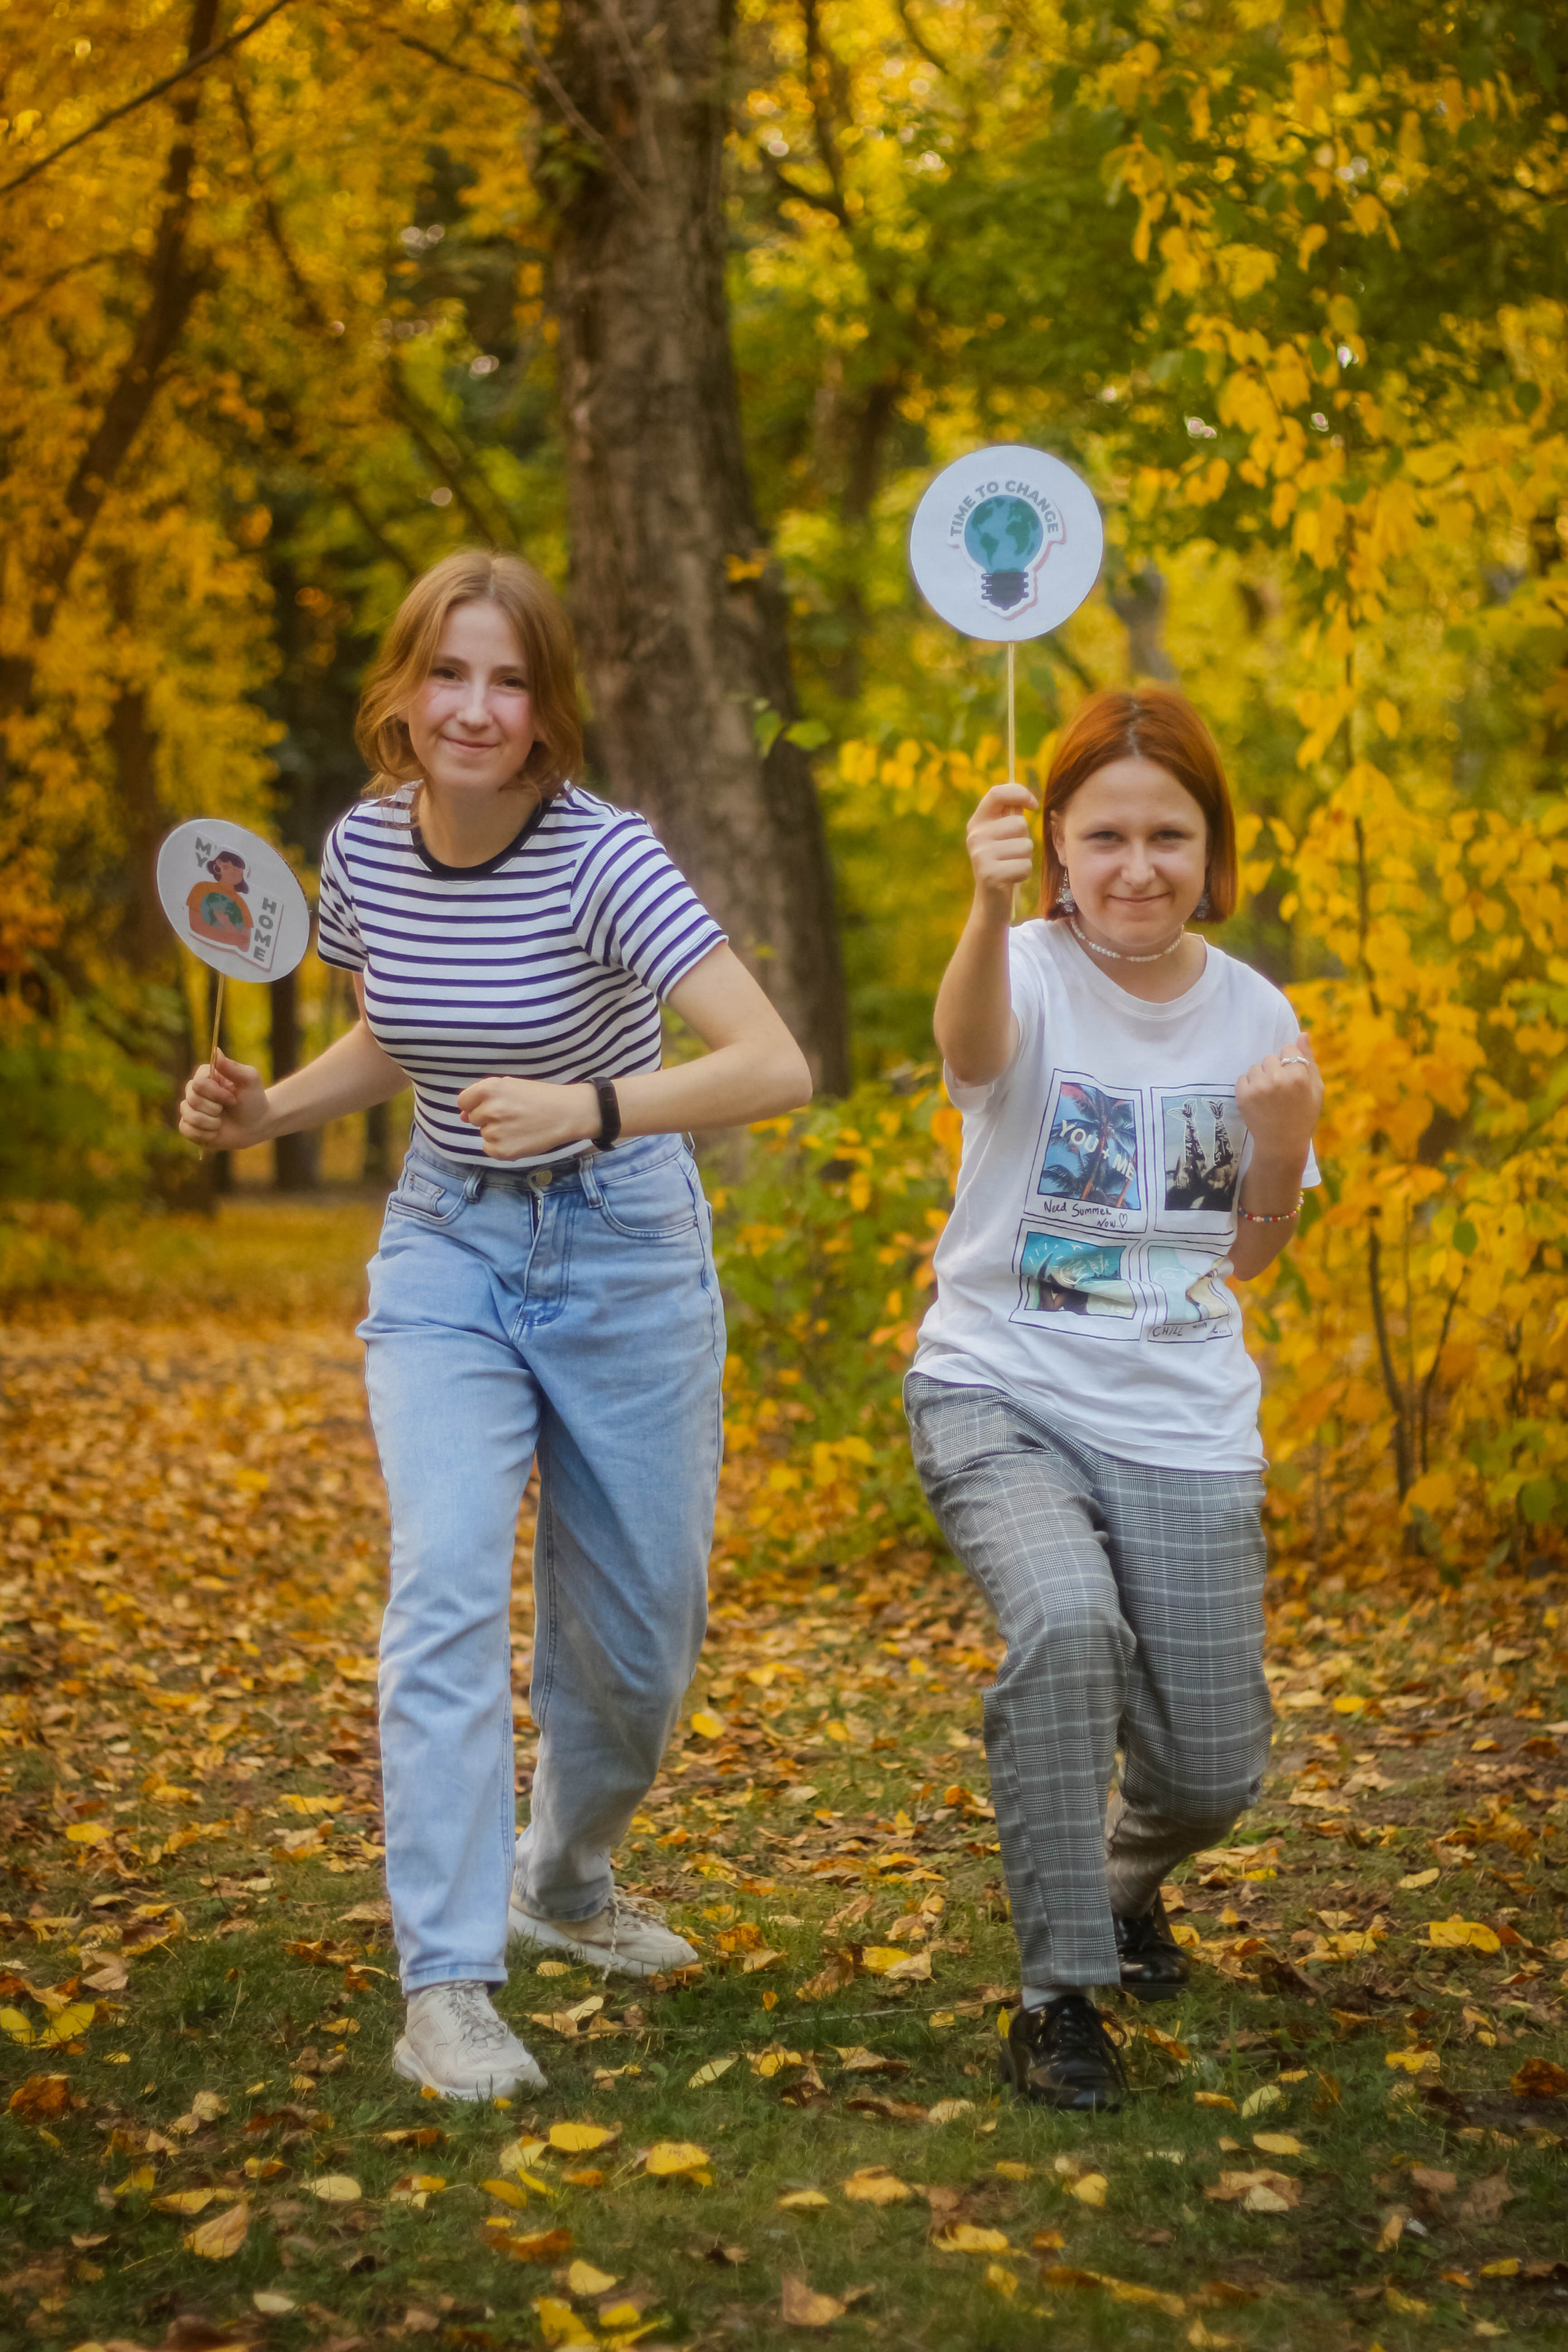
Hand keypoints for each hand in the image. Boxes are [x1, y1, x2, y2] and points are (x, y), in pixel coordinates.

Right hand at [178, 1049, 270, 1149]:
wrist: (257, 1125)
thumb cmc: (254, 1100)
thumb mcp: (249, 1080)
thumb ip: (232, 1067)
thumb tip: (216, 1051)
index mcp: (206, 1075)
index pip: (198, 1084)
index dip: (216, 1094)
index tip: (233, 1099)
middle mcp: (194, 1090)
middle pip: (192, 1100)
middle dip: (215, 1109)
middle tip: (227, 1109)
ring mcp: (190, 1107)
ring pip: (189, 1116)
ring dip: (211, 1123)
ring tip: (221, 1122)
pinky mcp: (189, 1125)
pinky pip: (186, 1129)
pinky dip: (204, 1134)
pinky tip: (215, 1131)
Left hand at [456, 1076, 597, 1159]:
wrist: (565, 1113)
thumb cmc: (538, 1097)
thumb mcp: (510, 1086)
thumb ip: (483, 1097)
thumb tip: (463, 1117)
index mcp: (489, 1089)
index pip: (463, 1102)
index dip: (475, 1105)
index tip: (491, 1106)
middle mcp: (489, 1110)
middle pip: (474, 1118)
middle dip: (489, 1117)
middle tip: (513, 1115)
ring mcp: (494, 1132)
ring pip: (484, 1134)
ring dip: (496, 1132)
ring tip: (519, 1126)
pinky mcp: (502, 1151)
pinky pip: (490, 1148)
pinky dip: (501, 1146)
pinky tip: (519, 1138)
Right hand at [966, 783, 1037, 906]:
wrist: (990, 901)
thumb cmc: (1003, 862)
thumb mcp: (1002, 835)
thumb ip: (1010, 814)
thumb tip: (1024, 796)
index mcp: (977, 822)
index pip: (997, 793)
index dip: (1019, 793)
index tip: (1034, 804)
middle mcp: (975, 836)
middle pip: (1019, 823)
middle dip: (1024, 838)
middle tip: (1011, 853)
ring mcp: (980, 855)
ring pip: (1025, 845)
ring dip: (1025, 858)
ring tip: (1010, 865)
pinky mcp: (989, 874)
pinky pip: (1025, 865)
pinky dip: (1024, 873)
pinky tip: (1011, 878)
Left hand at [1235, 1032, 1322, 1166]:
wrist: (1282, 1144)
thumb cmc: (1303, 1116)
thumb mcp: (1316, 1089)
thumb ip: (1309, 1060)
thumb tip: (1303, 1034)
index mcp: (1298, 1075)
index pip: (1288, 1049)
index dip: (1289, 1062)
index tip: (1291, 1078)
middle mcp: (1277, 1078)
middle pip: (1270, 1058)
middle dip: (1275, 1070)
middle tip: (1280, 1091)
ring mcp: (1258, 1087)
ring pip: (1255, 1067)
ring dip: (1260, 1077)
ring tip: (1268, 1096)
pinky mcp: (1243, 1096)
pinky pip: (1242, 1078)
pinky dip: (1248, 1087)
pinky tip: (1258, 1100)